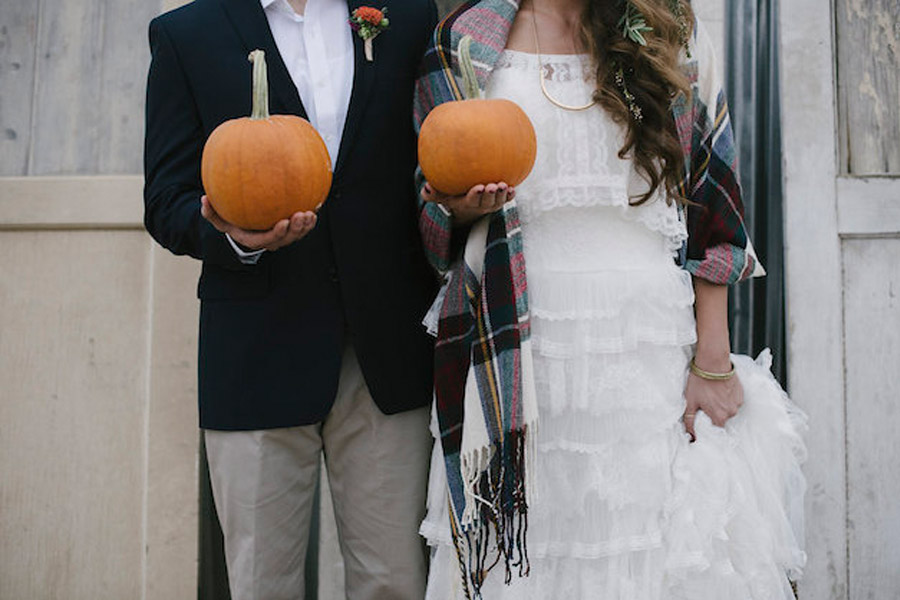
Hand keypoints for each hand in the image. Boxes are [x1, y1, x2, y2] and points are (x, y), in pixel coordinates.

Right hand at [200, 195, 316, 250]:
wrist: (242, 225)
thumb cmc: (229, 220)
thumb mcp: (216, 218)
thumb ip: (209, 212)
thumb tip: (203, 199)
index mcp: (254, 240)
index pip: (267, 240)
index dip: (277, 233)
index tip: (283, 222)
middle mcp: (270, 241)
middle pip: (286, 239)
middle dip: (296, 229)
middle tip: (301, 215)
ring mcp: (281, 237)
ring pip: (297, 235)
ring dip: (306, 226)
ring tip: (311, 213)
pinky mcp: (290, 230)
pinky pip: (301, 227)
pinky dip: (309, 220)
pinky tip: (316, 205)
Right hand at [421, 182, 515, 225]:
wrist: (468, 207)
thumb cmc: (454, 197)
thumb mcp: (442, 196)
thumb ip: (433, 194)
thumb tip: (426, 187)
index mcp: (468, 204)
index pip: (472, 200)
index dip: (476, 195)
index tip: (479, 187)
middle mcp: (482, 205)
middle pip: (487, 202)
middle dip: (490, 195)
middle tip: (492, 186)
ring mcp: (492, 204)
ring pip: (498, 202)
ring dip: (502, 195)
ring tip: (503, 185)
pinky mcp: (500, 201)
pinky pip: (506, 199)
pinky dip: (510, 196)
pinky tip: (513, 188)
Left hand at [682, 365, 743, 441]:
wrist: (713, 362)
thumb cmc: (700, 381)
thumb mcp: (690, 401)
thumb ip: (689, 421)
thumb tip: (690, 436)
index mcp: (720, 417)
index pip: (715, 429)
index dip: (708, 423)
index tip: (703, 416)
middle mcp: (731, 412)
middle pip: (722, 418)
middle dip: (714, 412)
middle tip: (705, 400)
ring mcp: (738, 402)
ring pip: (728, 408)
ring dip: (721, 404)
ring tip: (712, 392)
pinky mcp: (741, 392)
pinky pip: (733, 399)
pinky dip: (727, 396)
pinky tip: (719, 388)